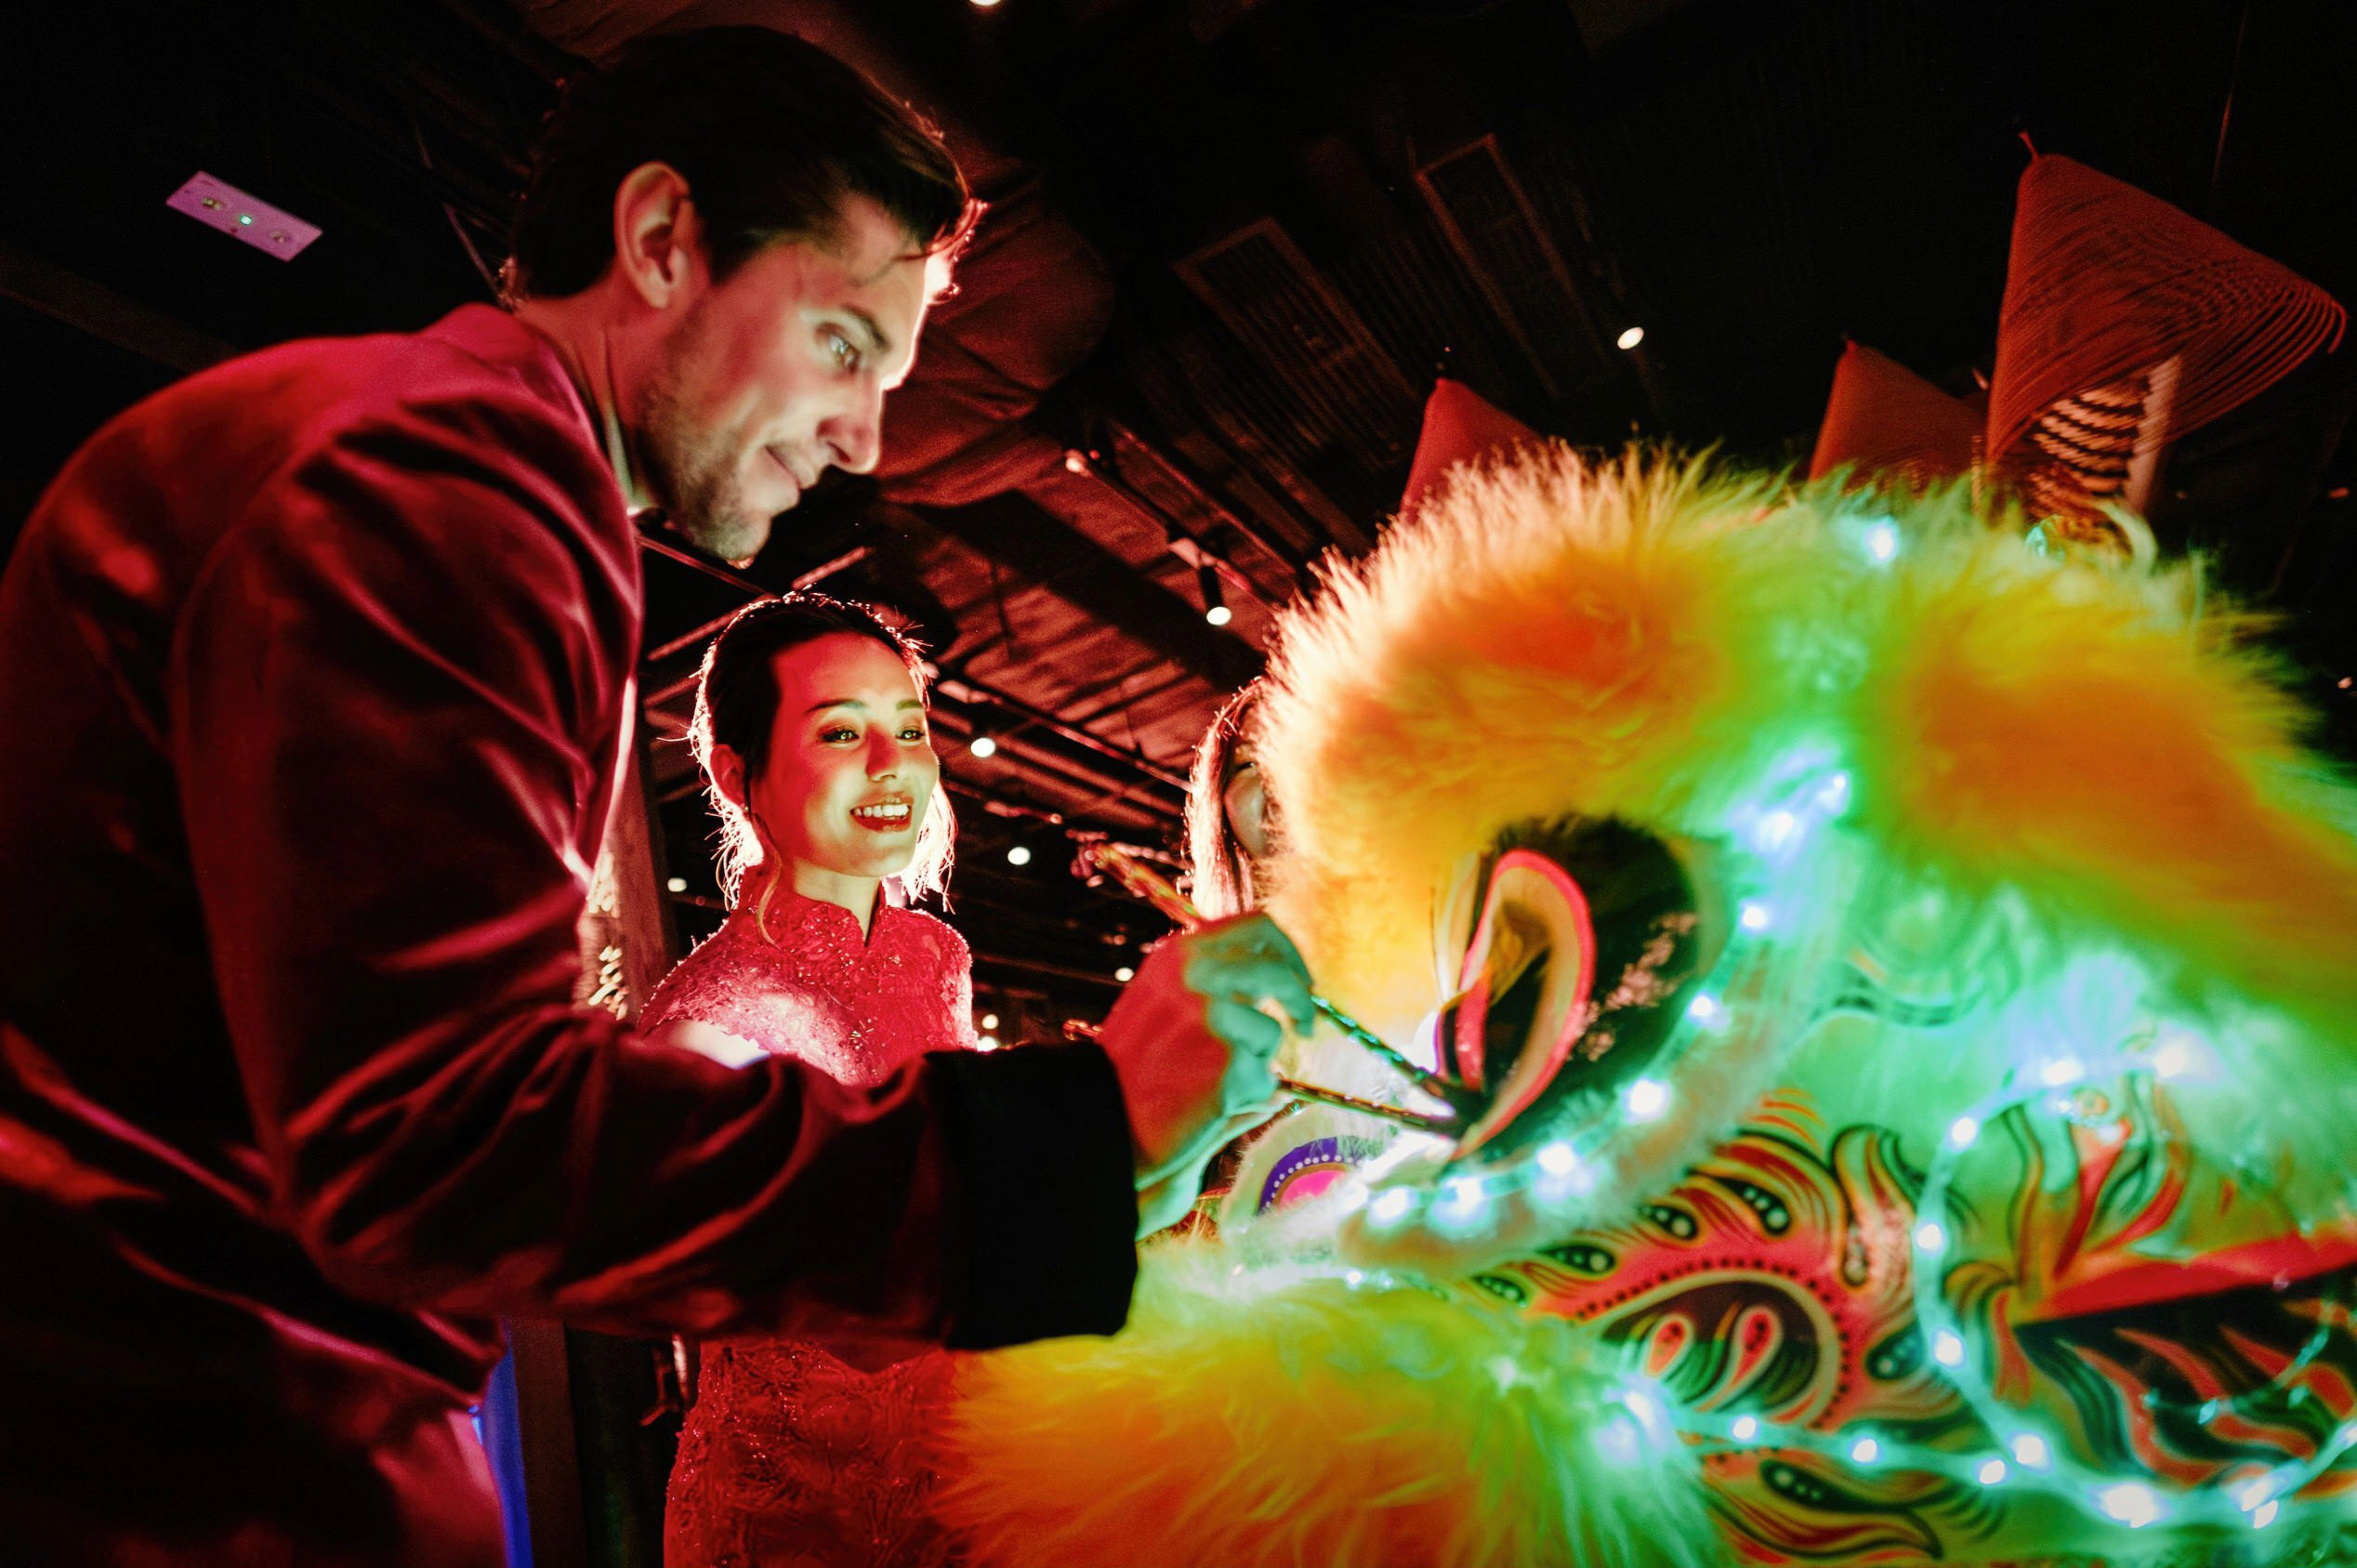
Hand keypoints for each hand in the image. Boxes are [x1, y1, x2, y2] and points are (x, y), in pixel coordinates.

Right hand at [1096, 913, 1313, 1227]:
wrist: (1101, 1115)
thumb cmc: (1135, 1062)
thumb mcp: (1163, 996)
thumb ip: (1212, 976)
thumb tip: (1276, 968)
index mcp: (1181, 953)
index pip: (1258, 927)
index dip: (1288, 953)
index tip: (1298, 977)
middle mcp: (1197, 976)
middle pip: (1278, 974)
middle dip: (1301, 1001)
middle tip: (1306, 1026)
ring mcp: (1214, 1018)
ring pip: (1271, 1034)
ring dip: (1255, 1061)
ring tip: (1206, 1079)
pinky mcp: (1229, 1063)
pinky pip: (1264, 1079)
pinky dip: (1246, 1095)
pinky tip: (1205, 1102)